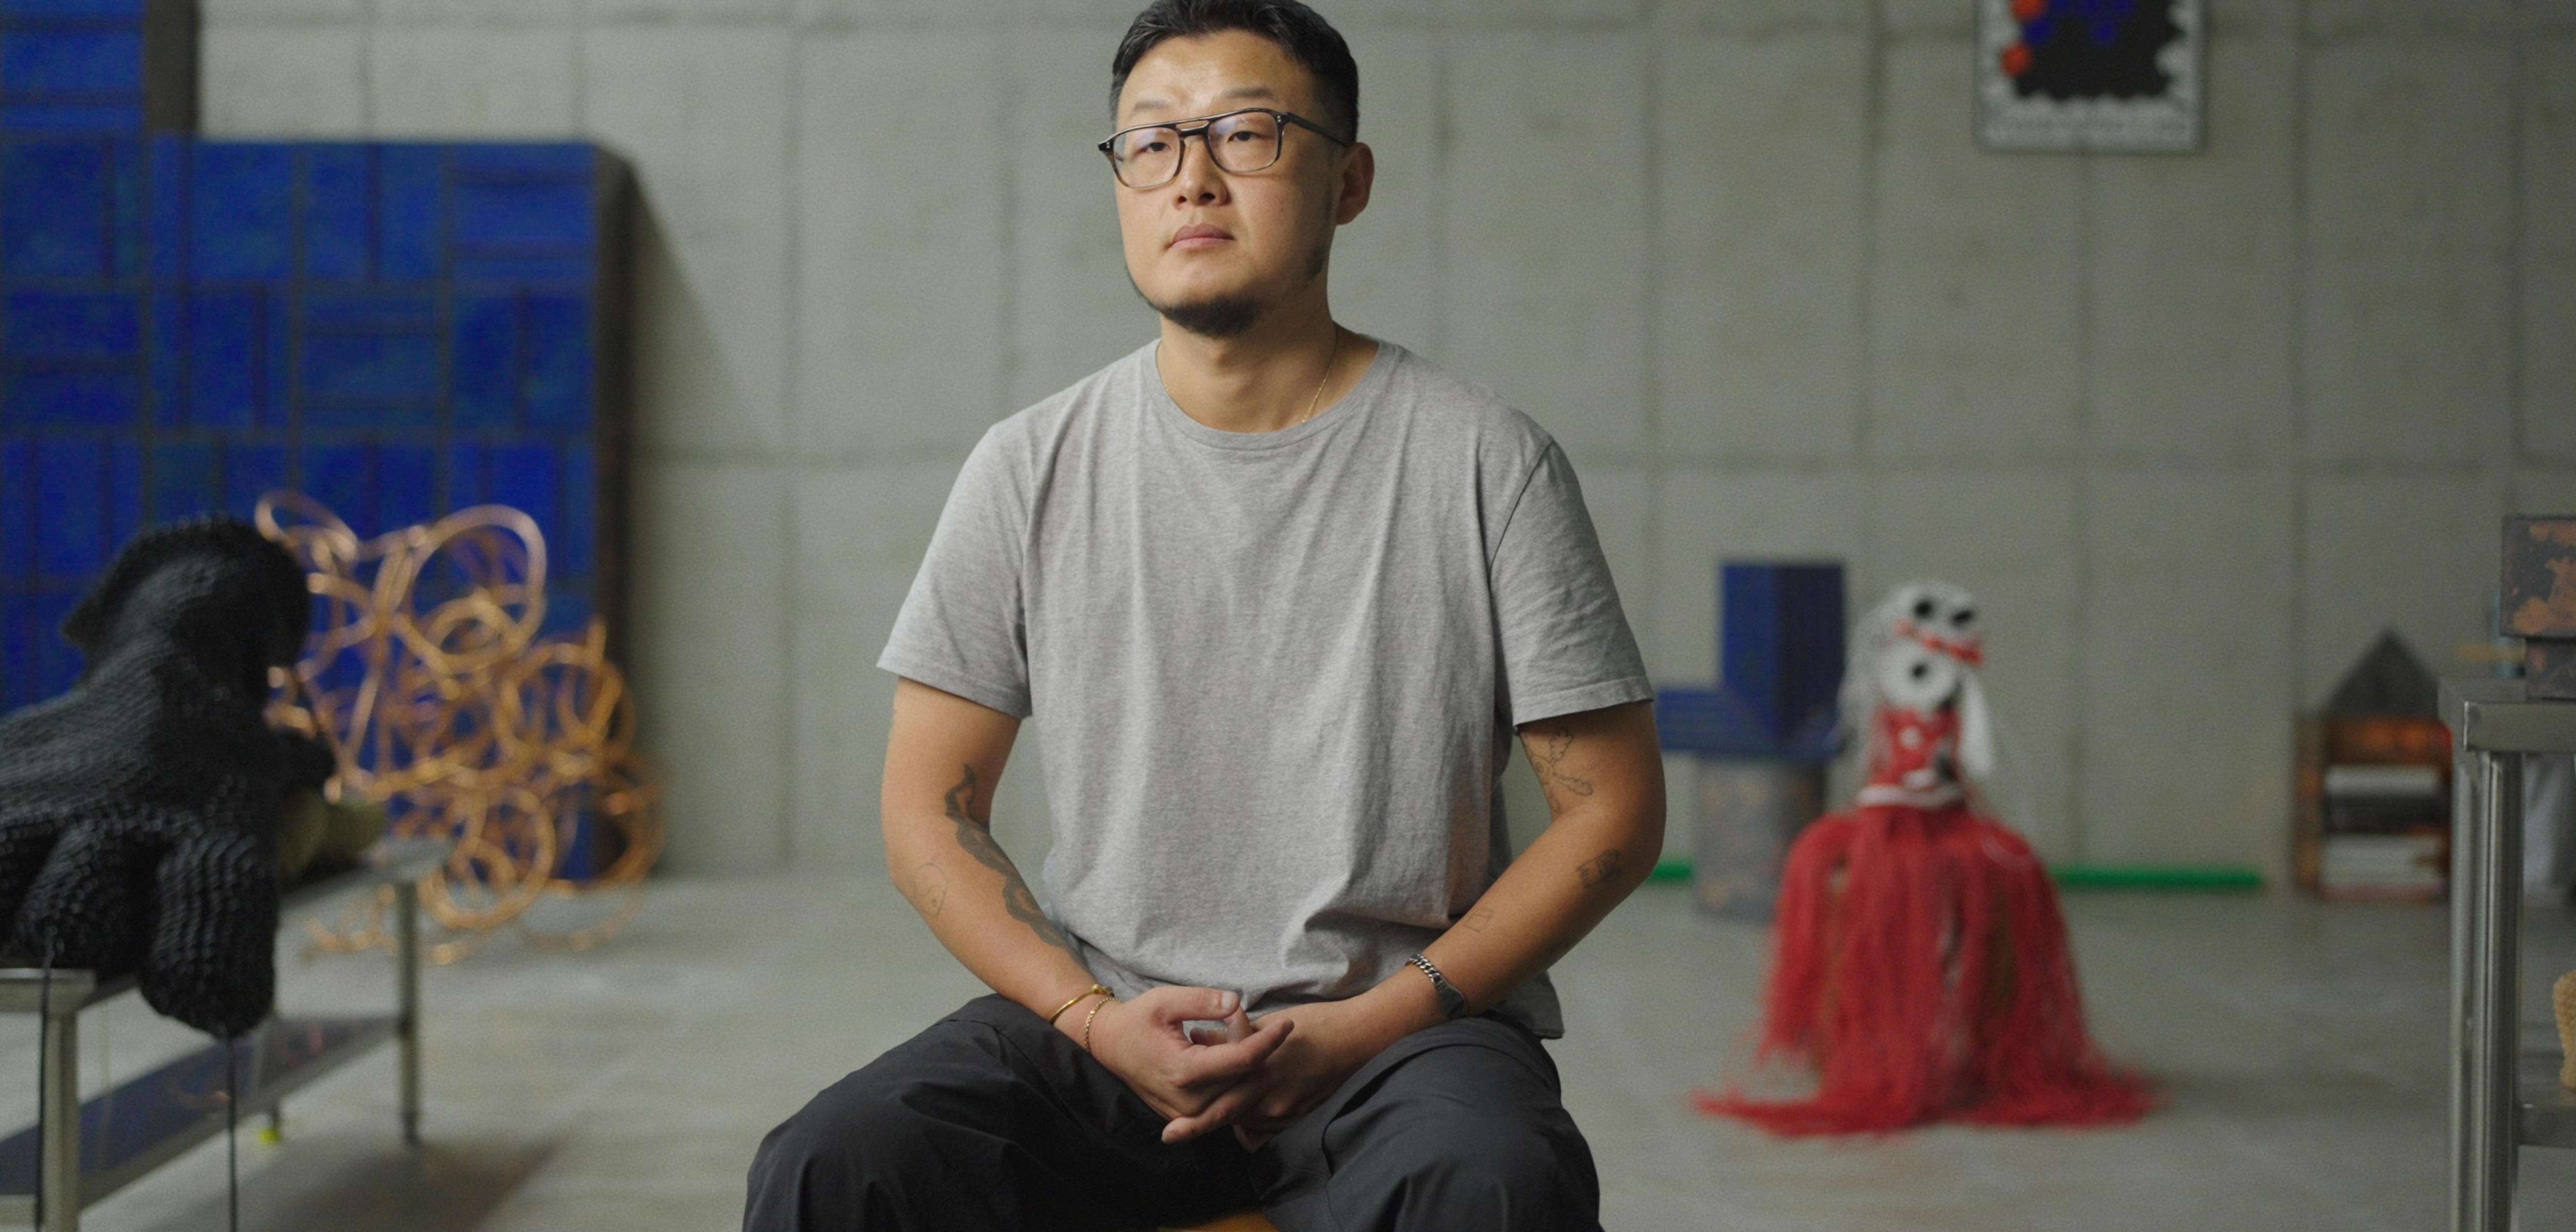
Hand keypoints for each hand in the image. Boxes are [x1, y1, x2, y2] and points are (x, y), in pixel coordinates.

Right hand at [1080, 986, 1293, 1139]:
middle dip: (1257, 1048)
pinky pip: (1224, 1099)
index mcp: (1184, 1071)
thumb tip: (1237, 1003)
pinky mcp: (1188, 1116)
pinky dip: (1233, 1076)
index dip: (1269, 1042)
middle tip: (1252, 1021)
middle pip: (1244, 1078)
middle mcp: (1189, 1101)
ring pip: (1237, 1092)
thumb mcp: (1165, 1000)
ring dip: (1245, 1064)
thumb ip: (1203, 1001)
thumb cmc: (1138, 1019)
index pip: (1242, 1060)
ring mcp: (1188, 1113)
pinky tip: (1224, 1051)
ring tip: (1232, 1034)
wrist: (1110, 1045)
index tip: (1287, 1023)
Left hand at [1165, 996, 1403, 1149]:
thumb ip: (1232, 1036)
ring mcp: (1287, 1110)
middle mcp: (1272, 1098)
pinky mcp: (1299, 1114)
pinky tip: (1245, 1107)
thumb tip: (1199, 1037)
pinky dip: (1253, 1118)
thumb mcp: (1266, 1024)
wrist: (1357, 1039)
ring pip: (1247, 1122)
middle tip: (1170, 1134)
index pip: (1220, 1102)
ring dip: (1229, 1116)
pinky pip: (1268, 1124)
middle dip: (1199, 1126)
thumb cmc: (1313, 1023)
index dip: (1193, 1119)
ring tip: (1205, 1111)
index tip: (1168, 1131)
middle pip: (1229, 1118)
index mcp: (1260, 1070)